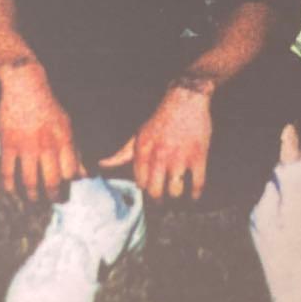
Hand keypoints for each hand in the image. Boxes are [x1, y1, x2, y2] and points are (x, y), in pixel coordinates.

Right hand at [0, 63, 84, 200]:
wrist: (26, 87)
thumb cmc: (49, 106)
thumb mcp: (68, 126)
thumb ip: (75, 151)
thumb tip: (85, 175)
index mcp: (64, 141)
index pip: (70, 173)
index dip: (68, 183)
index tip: (66, 187)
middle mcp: (47, 147)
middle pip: (52, 182)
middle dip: (53, 196)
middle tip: (51, 200)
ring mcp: (26, 147)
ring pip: (30, 182)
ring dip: (32, 196)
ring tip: (33, 199)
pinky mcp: (8, 145)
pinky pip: (8, 172)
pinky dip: (9, 186)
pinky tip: (12, 191)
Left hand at [100, 85, 212, 200]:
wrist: (185, 100)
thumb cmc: (160, 120)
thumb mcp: (138, 135)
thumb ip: (122, 154)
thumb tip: (102, 164)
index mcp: (143, 151)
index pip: (140, 183)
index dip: (145, 189)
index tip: (150, 190)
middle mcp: (159, 156)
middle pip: (155, 192)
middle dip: (158, 200)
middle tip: (161, 201)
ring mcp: (179, 157)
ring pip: (175, 191)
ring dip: (176, 197)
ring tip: (176, 197)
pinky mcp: (198, 156)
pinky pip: (197, 183)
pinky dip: (195, 194)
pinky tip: (193, 196)